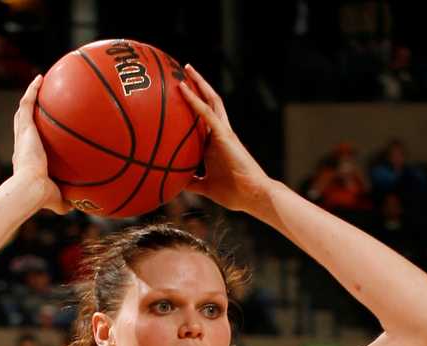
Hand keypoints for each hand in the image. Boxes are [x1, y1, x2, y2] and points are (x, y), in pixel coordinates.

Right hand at [13, 75, 68, 213]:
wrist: (31, 189)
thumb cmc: (42, 196)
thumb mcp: (57, 199)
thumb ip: (67, 202)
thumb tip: (80, 208)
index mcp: (28, 158)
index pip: (29, 143)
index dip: (33, 134)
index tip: (41, 128)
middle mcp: (22, 144)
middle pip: (24, 123)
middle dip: (30, 111)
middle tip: (39, 100)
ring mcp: (22, 135)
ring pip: (23, 110)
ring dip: (30, 95)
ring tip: (39, 82)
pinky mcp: (25, 128)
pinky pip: (27, 103)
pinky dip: (32, 90)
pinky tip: (40, 78)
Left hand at [178, 64, 271, 213]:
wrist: (252, 195)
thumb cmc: (233, 193)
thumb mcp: (206, 187)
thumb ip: (192, 182)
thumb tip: (174, 182)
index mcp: (216, 143)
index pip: (204, 119)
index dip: (194, 105)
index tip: (181, 95)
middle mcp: (220, 133)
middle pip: (208, 102)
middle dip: (199, 86)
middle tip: (184, 72)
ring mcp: (224, 132)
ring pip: (211, 100)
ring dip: (199, 83)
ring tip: (187, 68)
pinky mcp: (224, 135)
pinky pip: (206, 113)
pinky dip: (194, 101)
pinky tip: (183, 89)